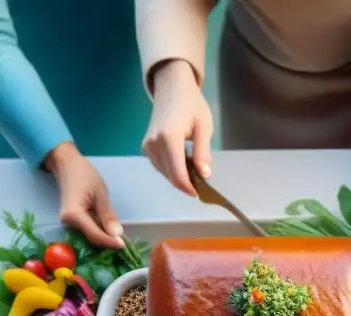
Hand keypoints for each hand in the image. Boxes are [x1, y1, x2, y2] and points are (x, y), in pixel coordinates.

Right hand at [44, 142, 124, 248]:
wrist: (67, 167)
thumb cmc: (84, 176)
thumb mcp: (100, 194)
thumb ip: (108, 215)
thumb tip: (117, 235)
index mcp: (73, 215)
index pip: (94, 234)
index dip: (109, 241)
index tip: (124, 245)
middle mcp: (67, 223)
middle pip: (92, 238)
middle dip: (108, 241)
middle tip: (126, 241)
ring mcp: (68, 224)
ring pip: (90, 236)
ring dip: (105, 237)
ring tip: (120, 235)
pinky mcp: (71, 223)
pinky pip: (88, 231)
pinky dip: (100, 231)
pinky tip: (109, 228)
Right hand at [143, 60, 213, 196]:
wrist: (172, 87)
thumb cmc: (191, 104)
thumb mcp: (204, 127)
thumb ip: (203, 153)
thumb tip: (205, 176)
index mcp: (169, 138)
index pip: (178, 174)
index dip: (189, 188)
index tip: (201, 193)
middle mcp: (154, 144)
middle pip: (170, 176)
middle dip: (186, 183)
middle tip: (202, 180)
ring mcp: (147, 146)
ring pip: (164, 173)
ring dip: (179, 176)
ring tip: (194, 167)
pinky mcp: (145, 147)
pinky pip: (159, 166)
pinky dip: (172, 169)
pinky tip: (183, 161)